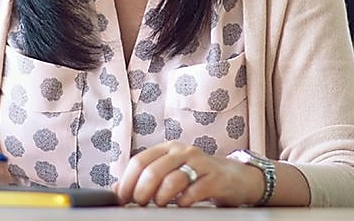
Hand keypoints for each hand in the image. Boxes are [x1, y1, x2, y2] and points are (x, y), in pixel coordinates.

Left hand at [114, 141, 264, 206]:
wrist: (236, 177)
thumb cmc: (199, 175)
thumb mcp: (171, 171)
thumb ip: (147, 176)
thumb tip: (117, 188)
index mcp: (168, 149)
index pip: (140, 161)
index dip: (127, 181)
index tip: (122, 198)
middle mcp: (183, 151)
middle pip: (153, 170)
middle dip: (141, 191)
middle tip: (140, 204)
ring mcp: (200, 163)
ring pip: (172, 180)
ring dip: (160, 197)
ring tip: (160, 204)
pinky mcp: (215, 178)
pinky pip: (193, 191)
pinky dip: (183, 201)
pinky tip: (182, 204)